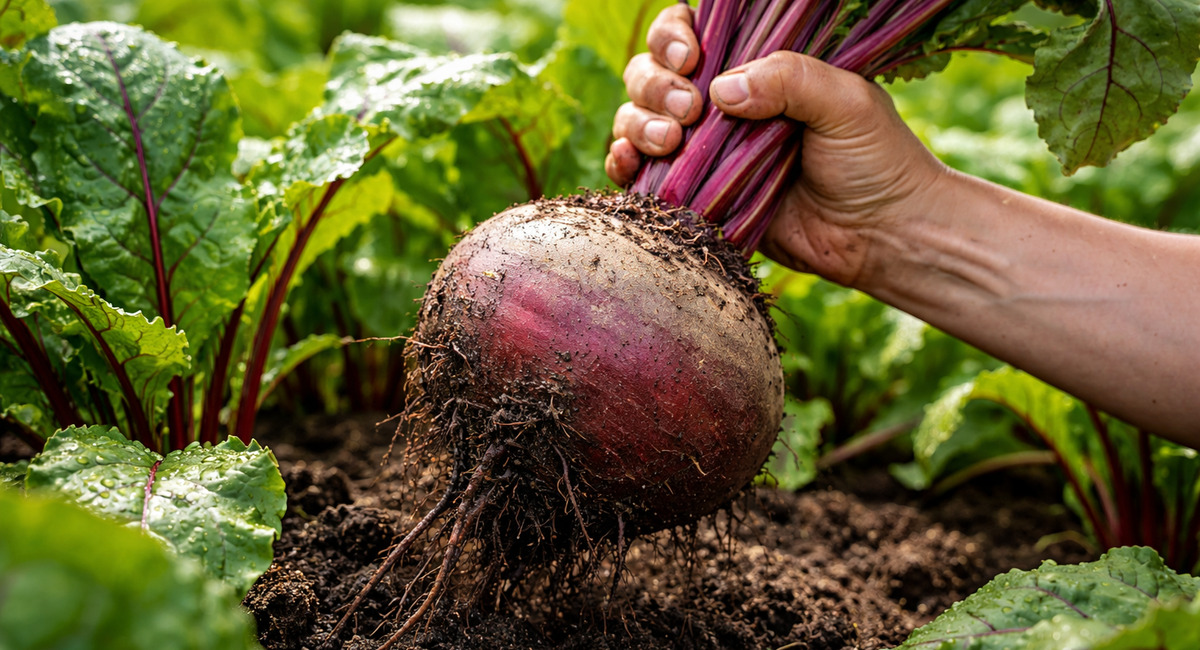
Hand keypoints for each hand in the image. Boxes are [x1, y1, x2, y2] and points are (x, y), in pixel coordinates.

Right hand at [606, 5, 949, 287]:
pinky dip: (623, 164)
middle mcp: (722, 106)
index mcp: (756, 69)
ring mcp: (704, 151)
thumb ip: (787, 78)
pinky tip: (629, 164)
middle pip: (652, 73)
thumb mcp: (845, 101)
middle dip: (655, 85)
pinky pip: (639, 175)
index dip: (673, 37)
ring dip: (638, 123)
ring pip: (637, 118)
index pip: (693, 34)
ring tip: (669, 142)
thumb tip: (719, 90)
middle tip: (689, 110)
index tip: (690, 58)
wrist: (881, 236)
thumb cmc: (876, 160)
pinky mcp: (697, 198)